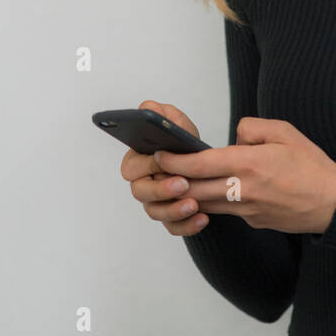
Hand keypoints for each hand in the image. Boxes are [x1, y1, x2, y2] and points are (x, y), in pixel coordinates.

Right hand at [120, 100, 209, 235]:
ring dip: (174, 210)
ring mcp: (155, 203)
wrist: (204, 165)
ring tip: (194, 204)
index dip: (148, 164)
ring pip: (156, 212)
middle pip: (141, 193)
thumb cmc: (184, 144)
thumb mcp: (175, 123)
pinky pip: (174, 227)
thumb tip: (148, 108)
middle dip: (161, 190)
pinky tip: (202, 218)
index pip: (132, 167)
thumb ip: (161, 114)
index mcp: (137, 161)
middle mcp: (142, 184)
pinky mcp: (171, 218)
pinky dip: (187, 225)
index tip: (164, 159)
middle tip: (183, 184)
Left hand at [152, 117, 335, 234]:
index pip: (200, 164)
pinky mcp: (253, 221)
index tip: (160, 154)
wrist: (335, 203)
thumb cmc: (313, 166)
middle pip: (194, 188)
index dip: (174, 160)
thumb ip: (252, 128)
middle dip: (172, 179)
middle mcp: (243, 189)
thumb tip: (233, 136)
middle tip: (159, 169)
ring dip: (189, 193)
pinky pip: (226, 210)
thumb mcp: (284, 132)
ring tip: (177, 180)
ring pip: (206, 203)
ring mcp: (247, 210)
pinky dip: (214, 201)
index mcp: (249, 164)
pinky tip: (212, 191)